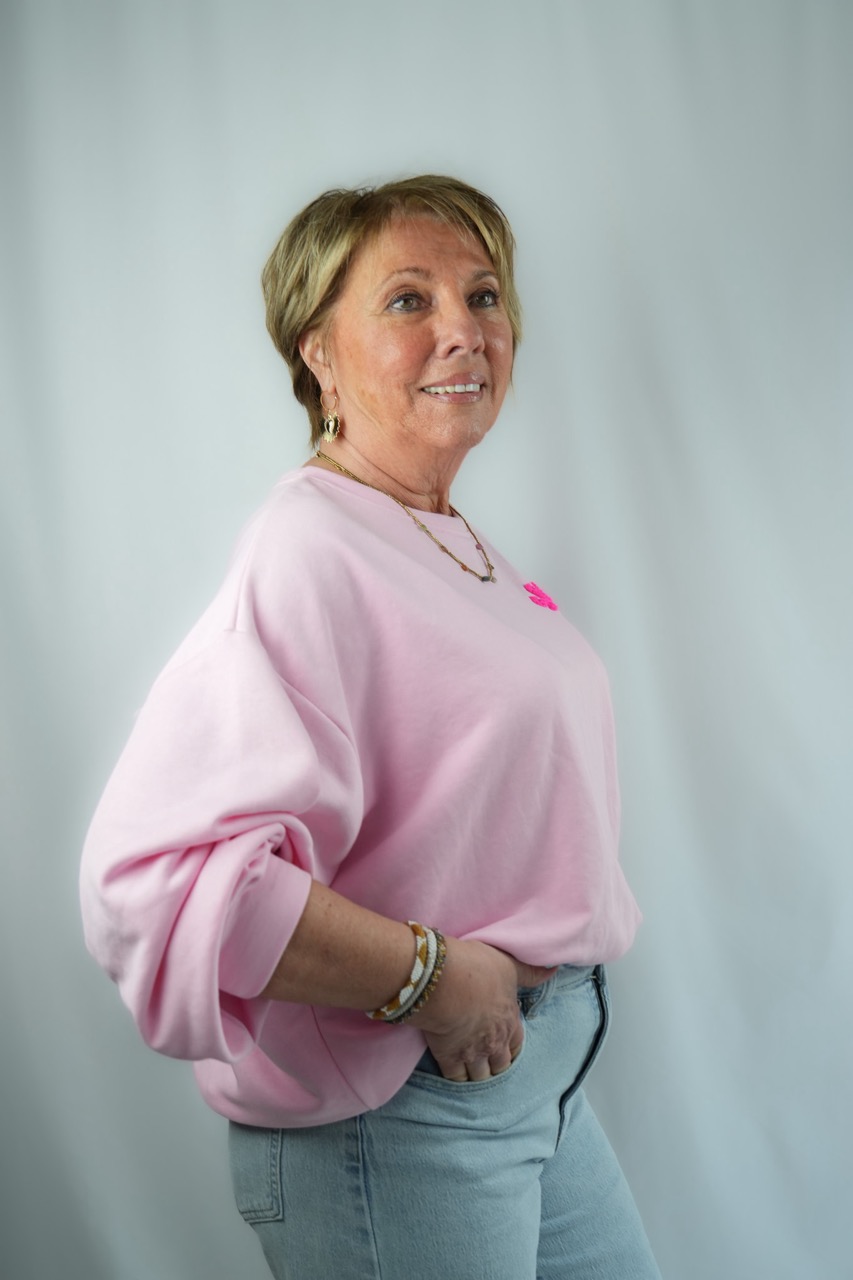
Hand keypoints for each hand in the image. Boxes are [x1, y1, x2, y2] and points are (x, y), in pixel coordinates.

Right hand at [409, 938, 556, 1081]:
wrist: (443, 979)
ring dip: (477, 1073)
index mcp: (509, 1021)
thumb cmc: (477, 968)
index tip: (506, 1048)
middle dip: (496, 1065)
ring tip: (469, 1069)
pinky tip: (450, 1071)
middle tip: (487, 1062)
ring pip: (480, 1075)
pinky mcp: (449, 1057)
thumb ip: (530, 973)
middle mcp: (495, 1042)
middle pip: (501, 1065)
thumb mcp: (508, 965)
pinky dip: (455, 1077)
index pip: (517, 1044)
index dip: (512, 1048)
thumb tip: (553, 970)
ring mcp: (472, 1052)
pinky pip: (455, 1077)